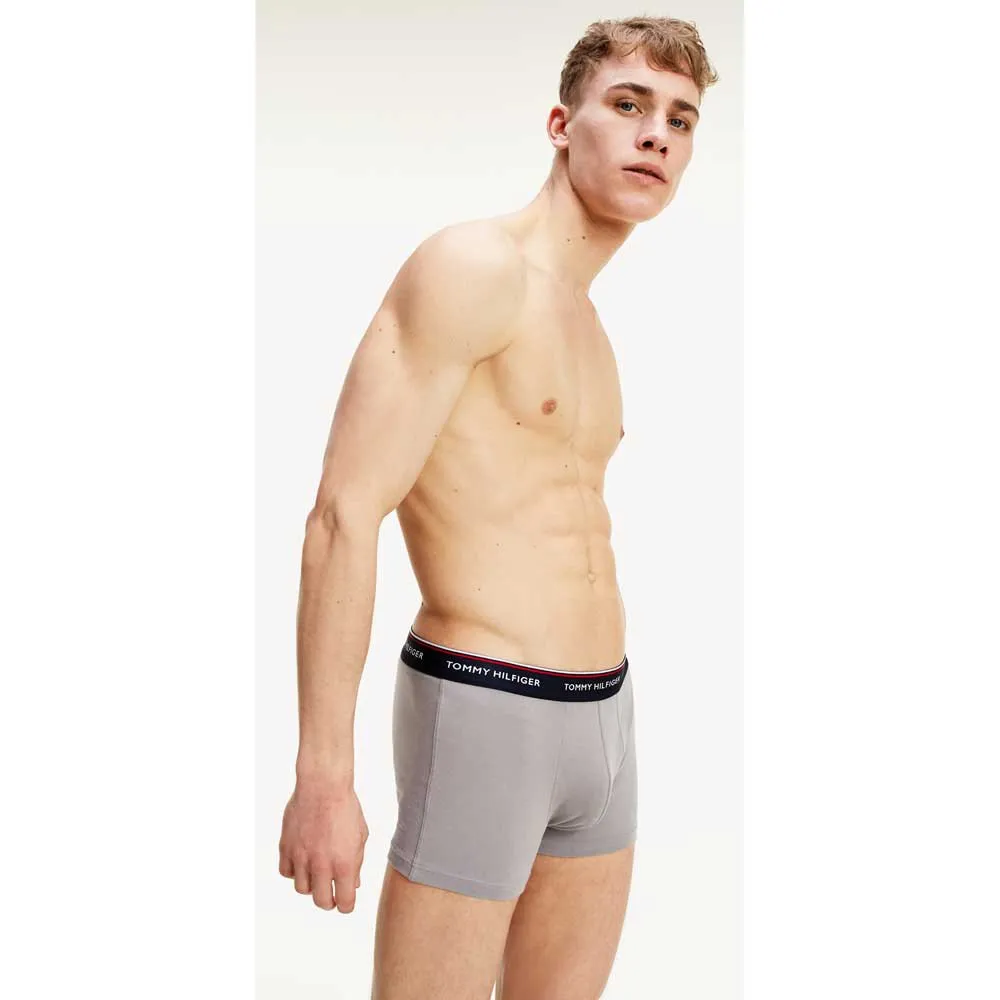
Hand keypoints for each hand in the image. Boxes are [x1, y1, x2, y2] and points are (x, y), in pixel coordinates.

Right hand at [278, 778, 369, 912]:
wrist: (323, 785)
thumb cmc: (346, 807)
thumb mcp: (360, 835)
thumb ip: (356, 862)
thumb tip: (353, 884)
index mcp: (344, 864)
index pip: (345, 903)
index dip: (346, 905)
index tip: (346, 901)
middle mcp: (321, 865)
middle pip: (321, 902)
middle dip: (329, 901)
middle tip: (331, 892)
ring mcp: (301, 857)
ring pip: (302, 889)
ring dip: (311, 885)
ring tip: (317, 871)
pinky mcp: (286, 847)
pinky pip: (287, 872)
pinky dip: (294, 871)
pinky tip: (303, 861)